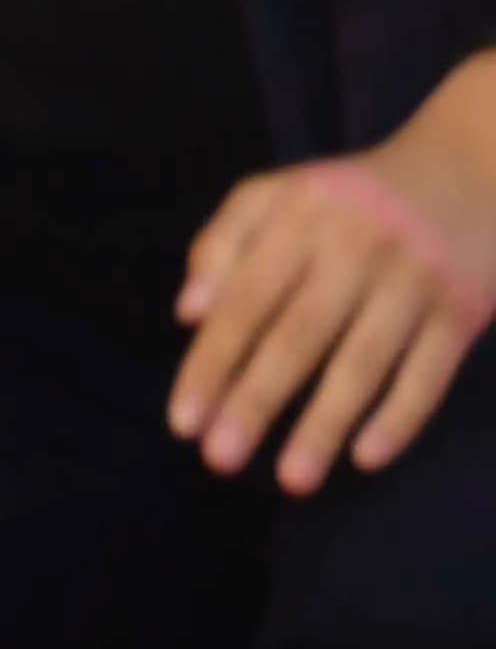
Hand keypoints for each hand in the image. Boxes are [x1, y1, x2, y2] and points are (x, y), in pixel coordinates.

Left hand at [171, 54, 495, 492]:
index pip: (244, 300)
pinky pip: (428, 374)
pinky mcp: (463, 310)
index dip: (211, 362)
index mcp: (297, 218)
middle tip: (218, 460)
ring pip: (362, 363)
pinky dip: (398, 418)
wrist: (466, 169)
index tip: (182, 421)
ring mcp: (413, 280)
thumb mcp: (279, 195)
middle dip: (255, 402)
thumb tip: (187, 313)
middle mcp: (353, 247)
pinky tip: (365, 458)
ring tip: (290, 479)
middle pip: (296, 336)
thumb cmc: (351, 197)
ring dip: (324, 425)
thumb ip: (224, 244)